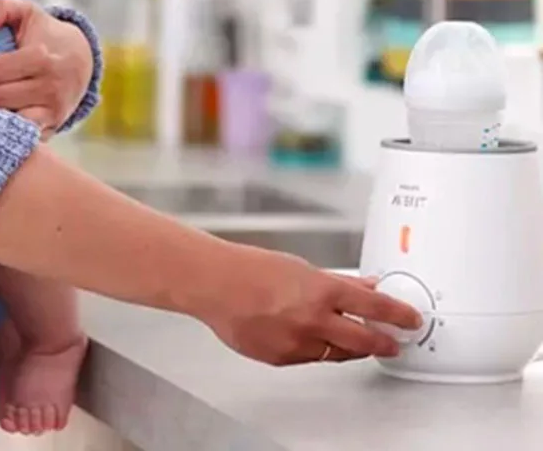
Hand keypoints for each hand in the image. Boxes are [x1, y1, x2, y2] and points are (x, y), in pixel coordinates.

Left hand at [0, 0, 92, 134]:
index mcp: (41, 57)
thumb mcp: (26, 11)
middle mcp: (49, 87)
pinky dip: (1, 133)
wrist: (82, 60)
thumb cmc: (45, 35)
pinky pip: (20, 137)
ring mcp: (51, 111)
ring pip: (7, 121)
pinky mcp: (51, 127)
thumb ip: (0, 6)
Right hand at [199, 241, 420, 365]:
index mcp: (321, 290)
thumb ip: (335, 281)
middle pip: (365, 339)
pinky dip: (316, 348)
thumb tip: (364, 286)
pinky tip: (313, 338)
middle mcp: (315, 320)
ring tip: (357, 341)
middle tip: (394, 341)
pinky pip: (310, 358)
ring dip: (352, 346)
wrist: (215, 285)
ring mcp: (299, 343)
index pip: (375, 306)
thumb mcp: (299, 267)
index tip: (410, 319)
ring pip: (338, 353)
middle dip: (384, 341)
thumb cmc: (249, 269)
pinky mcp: (283, 359)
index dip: (398, 314)